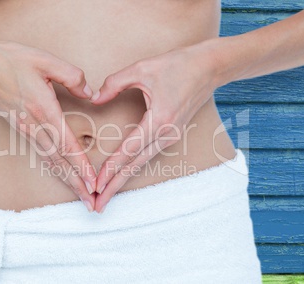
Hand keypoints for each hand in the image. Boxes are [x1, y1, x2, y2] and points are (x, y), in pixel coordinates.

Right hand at [0, 33, 96, 211]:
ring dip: (66, 180)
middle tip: (92, 204)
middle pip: (59, 161)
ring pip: (49, 161)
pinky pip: (40, 153)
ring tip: (80, 196)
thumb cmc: (9, 59)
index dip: (81, 166)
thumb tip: (91, 93)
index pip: (67, 145)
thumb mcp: (45, 60)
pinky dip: (53, 168)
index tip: (93, 184)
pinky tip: (60, 174)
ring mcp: (25, 129)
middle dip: (76, 184)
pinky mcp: (20, 128)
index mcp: (43, 109)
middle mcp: (34, 125)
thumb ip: (73, 76)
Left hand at [90, 44, 217, 212]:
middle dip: (114, 187)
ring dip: (122, 180)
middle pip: (134, 166)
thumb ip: (114, 84)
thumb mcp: (142, 68)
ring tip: (105, 196)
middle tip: (96, 206)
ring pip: (141, 164)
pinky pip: (148, 155)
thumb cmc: (177, 65)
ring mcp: (171, 137)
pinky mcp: (171, 135)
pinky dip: (132, 168)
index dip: (110, 169)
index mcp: (159, 120)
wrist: (210, 67)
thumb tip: (94, 98)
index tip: (95, 185)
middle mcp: (166, 134)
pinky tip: (122, 176)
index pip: (128, 150)